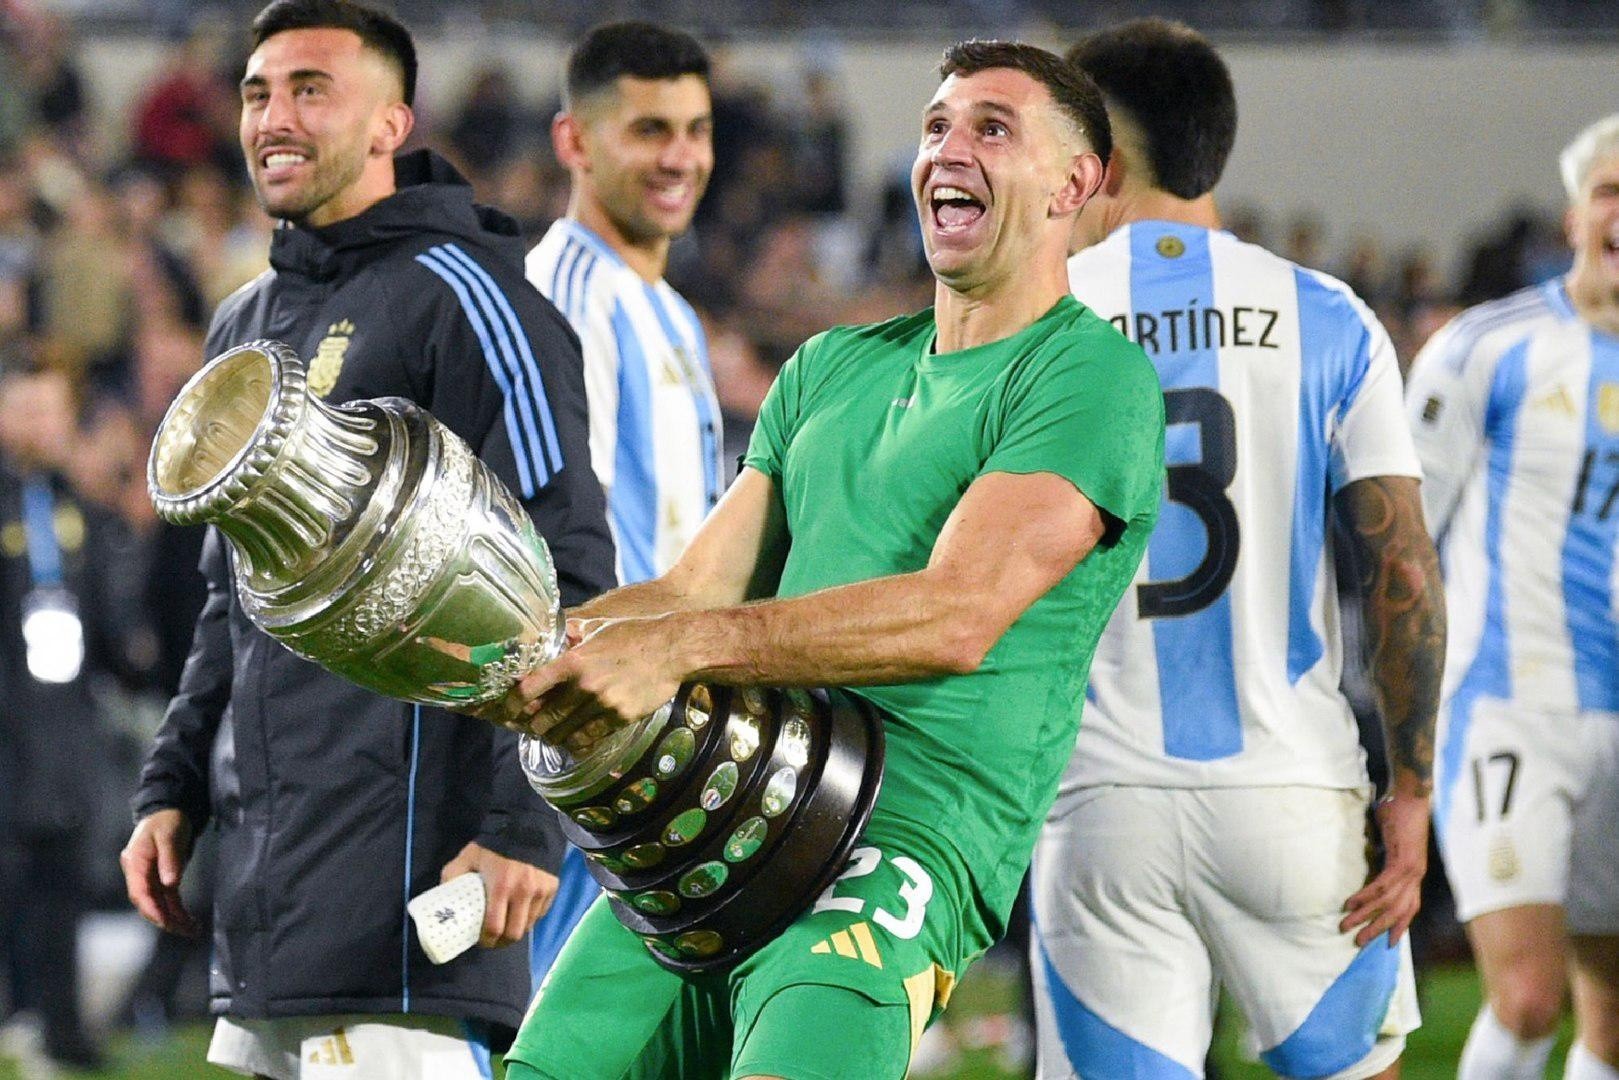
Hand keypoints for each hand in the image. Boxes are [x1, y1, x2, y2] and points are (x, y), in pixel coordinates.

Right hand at [120, 808, 200, 936]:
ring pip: (159, 904)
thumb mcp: (170, 835)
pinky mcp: (162, 879)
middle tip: (184, 931)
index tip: (166, 921)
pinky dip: (178, 911)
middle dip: (165, 919)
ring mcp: (150, 878)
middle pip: (149, 902)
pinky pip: (168, 899)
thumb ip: (169, 859)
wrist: (169, 810)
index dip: (152, 908)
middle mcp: (139, 873)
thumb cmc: (168, 820)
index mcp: (135, 863)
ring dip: (174, 919)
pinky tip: (190, 922)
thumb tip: (170, 883)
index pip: (140, 891)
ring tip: (192, 931)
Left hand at [441, 842, 557, 948]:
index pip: (494, 927)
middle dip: (502, 942)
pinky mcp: (552, 887)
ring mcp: (540, 890)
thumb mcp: (467, 857)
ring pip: (529, 925)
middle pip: (515, 933)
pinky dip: (530, 917)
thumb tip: (442, 899)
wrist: (525, 825)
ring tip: (506, 927)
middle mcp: (523, 892)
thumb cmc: (492, 845)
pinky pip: (541, 913)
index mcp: (500, 886)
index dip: (486, 940)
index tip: (480, 941)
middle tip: (494, 940)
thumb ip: (452, 877)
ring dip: (516, 930)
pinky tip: (520, 912)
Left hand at [484, 615, 685, 755]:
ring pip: (567, 732)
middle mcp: (584, 685)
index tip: (509, 711)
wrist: (673, 649)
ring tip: (554, 737)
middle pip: (545, 718)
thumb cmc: (635, 634)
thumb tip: (551, 633)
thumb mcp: (597, 627)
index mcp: (573, 661)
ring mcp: (603, 704)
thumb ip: (571, 634)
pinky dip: (580, 743)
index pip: (530, 688)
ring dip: (557, 738)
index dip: (513, 704)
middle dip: (536, 727)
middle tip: (534, 728)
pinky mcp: (621, 717)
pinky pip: (592, 737)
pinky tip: (577, 744)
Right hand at [1341, 790, 1429, 946]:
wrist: (1412, 795)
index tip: (1389, 943)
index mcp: (1415, 872)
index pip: (1410, 907)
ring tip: (1347, 925)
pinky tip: (1351, 903)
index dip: (1400, 925)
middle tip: (1359, 942)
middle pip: (1398, 912)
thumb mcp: (1392, 839)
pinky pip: (1381, 885)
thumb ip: (1384, 853)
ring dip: (1366, 916)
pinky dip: (1366, 896)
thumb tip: (1368, 852)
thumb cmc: (1401, 812)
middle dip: (1378, 929)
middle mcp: (1416, 875)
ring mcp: (1411, 870)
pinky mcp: (1402, 861)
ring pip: (1388, 903)